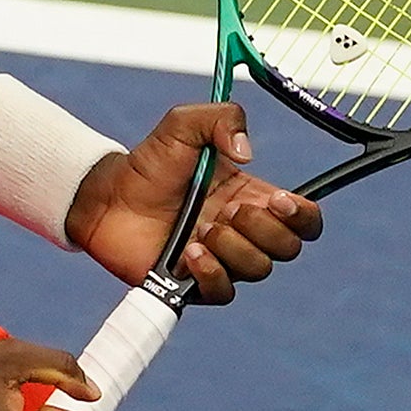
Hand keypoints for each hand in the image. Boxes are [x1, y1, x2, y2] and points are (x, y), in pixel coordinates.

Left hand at [64, 103, 321, 304]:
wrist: (106, 197)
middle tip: (230, 210)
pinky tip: (190, 253)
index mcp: (251, 196)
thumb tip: (247, 152)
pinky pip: (225, 292)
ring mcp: (221, 259)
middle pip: (288, 247)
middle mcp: (242, 231)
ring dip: (235, 247)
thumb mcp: (183, 124)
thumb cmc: (147, 164)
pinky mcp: (196, 283)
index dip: (303, 215)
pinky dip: (213, 273)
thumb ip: (222, 118)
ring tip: (202, 228)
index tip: (278, 201)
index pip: (303, 218)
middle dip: (265, 229)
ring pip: (259, 269)